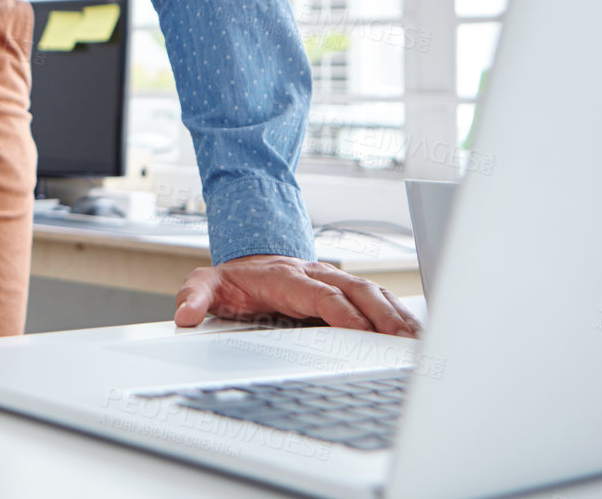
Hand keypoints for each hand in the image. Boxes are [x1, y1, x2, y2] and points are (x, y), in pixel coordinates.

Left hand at [173, 254, 419, 336]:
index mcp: (286, 278)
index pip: (319, 294)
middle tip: (402, 342)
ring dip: (396, 316)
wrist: (248, 260)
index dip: (340, 311)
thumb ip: (194, 296)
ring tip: (417, 342)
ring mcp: (333, 282)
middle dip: (381, 315)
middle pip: (355, 291)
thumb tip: (184, 315)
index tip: (359, 330)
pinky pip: (378, 300)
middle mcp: (315, 276)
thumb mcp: (206, 283)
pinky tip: (415, 334)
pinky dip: (399, 314)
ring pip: (372, 293)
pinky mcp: (346, 291)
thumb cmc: (233, 279)